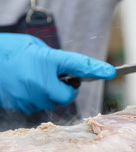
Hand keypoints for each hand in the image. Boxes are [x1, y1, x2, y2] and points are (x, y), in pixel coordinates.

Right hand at [0, 33, 115, 113]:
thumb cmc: (8, 49)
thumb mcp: (35, 46)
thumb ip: (54, 59)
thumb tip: (68, 70)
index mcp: (46, 60)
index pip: (78, 64)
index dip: (96, 68)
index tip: (110, 71)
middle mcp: (40, 80)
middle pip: (67, 96)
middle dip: (66, 90)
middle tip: (58, 79)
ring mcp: (28, 95)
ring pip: (51, 102)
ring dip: (49, 94)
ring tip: (34, 79)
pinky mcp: (18, 105)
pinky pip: (36, 105)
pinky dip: (35, 98)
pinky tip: (24, 86)